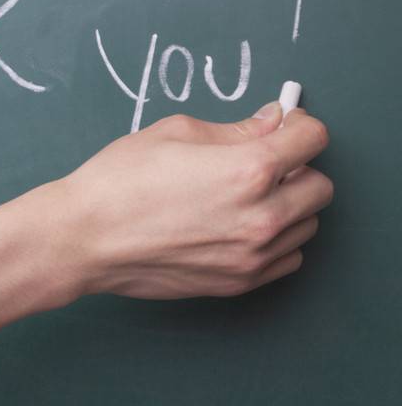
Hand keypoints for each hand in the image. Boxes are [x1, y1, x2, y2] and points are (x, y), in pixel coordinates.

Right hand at [55, 104, 332, 299]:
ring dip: (288, 205)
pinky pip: (289, 258)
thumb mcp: (174, 133)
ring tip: (244, 198)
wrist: (85, 237)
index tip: (283, 127)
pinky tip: (239, 226)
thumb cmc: (119, 180)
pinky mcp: (242, 282)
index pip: (313, 139)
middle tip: (260, 162)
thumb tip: (272, 123)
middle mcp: (263, 216)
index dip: (298, 126)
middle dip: (297, 167)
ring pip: (308, 224)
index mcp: (249, 169)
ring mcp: (254, 254)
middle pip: (320, 185)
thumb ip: (235, 130)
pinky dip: (276, 240)